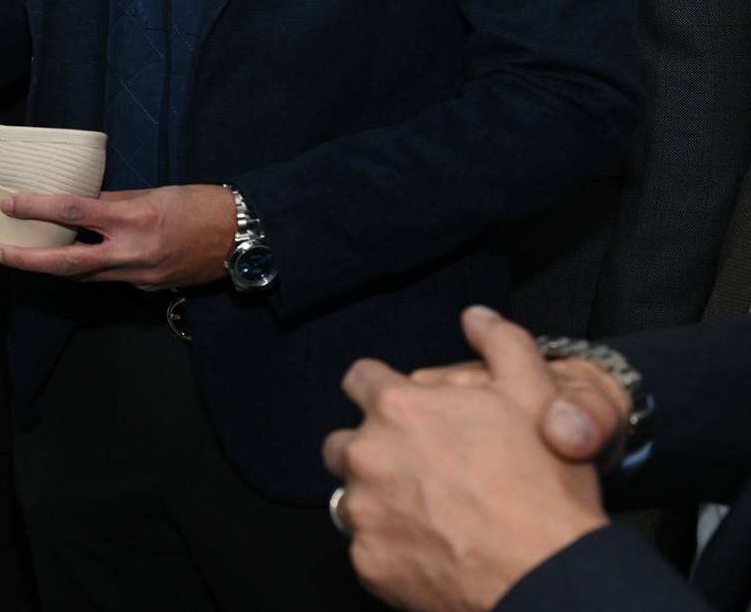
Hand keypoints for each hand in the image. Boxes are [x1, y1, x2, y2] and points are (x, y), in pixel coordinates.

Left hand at [0, 185, 235, 287]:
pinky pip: (109, 279)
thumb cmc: (200, 204)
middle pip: (67, 262)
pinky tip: (76, 259)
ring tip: (24, 256)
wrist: (242, 238)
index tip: (9, 204)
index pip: (73, 211)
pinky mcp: (148, 289)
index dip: (36, 208)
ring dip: (53, 267)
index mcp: (133, 219)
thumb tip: (80, 203)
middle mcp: (132, 252)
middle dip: (27, 260)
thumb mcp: (154, 193)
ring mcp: (139, 276)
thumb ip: (114, 202)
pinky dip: (90, 269)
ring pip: (84, 276)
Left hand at [322, 306, 609, 611]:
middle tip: (420, 470)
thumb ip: (502, 343)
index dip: (382, 390)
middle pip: (344, 442)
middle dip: (373, 450)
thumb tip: (475, 316)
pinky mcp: (368, 560)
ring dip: (376, 499)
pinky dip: (389, 547)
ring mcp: (363, 511)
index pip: (359, 379)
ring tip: (426, 512)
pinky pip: (365, 546)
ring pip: (350, 496)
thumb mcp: (536, 395)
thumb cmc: (542, 486)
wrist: (548, 576)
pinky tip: (428, 549)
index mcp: (396, 408)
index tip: (404, 410)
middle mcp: (366, 455)